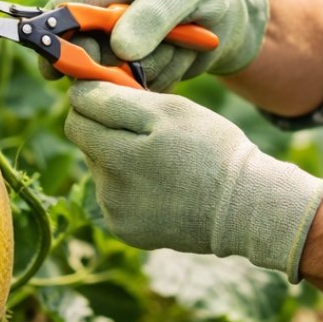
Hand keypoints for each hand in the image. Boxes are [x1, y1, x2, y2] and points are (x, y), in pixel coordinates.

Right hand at [45, 0, 268, 90]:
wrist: (234, 14)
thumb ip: (151, 15)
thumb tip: (118, 49)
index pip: (62, 13)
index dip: (52, 40)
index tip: (58, 69)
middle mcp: (107, 20)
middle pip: (84, 54)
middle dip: (114, 63)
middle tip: (144, 55)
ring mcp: (123, 48)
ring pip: (116, 77)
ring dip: (152, 67)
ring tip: (179, 43)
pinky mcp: (141, 72)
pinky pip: (140, 90)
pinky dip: (165, 78)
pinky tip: (182, 57)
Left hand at [65, 81, 322, 281]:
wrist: (244, 207)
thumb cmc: (212, 147)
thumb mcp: (171, 109)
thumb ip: (117, 97)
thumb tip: (78, 90)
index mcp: (117, 152)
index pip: (77, 113)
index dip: (96, 98)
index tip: (120, 95)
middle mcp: (109, 187)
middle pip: (87, 142)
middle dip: (108, 128)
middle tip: (148, 129)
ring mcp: (115, 213)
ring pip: (100, 169)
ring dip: (119, 157)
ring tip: (162, 160)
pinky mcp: (126, 232)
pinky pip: (114, 197)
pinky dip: (130, 186)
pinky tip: (162, 185)